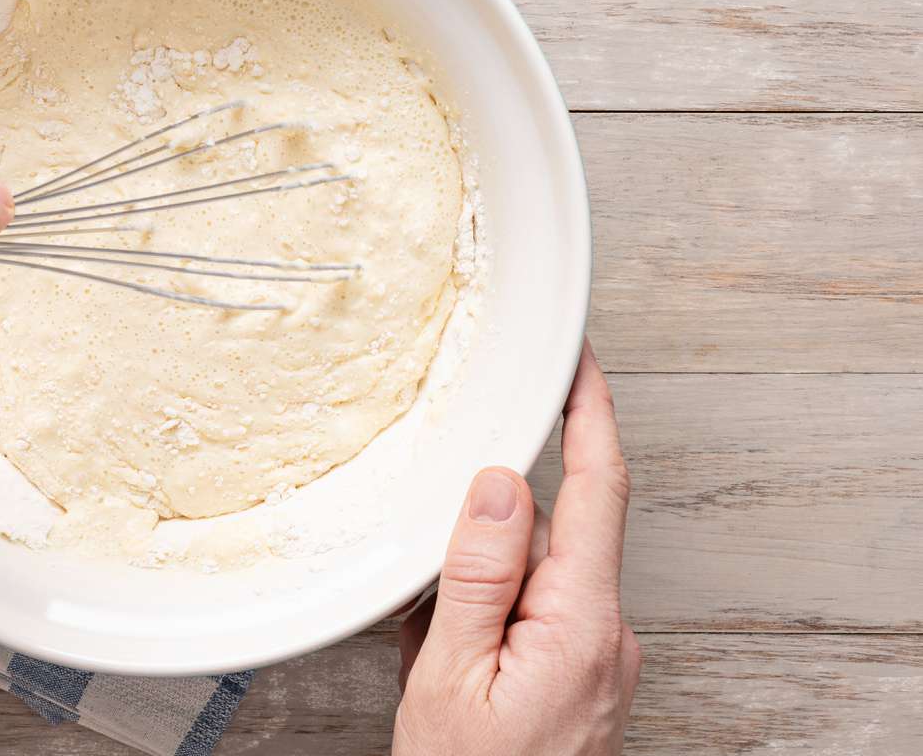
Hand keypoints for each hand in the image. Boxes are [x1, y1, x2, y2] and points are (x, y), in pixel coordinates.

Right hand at [393, 342, 638, 754]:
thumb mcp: (449, 678)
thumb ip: (479, 574)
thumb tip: (502, 481)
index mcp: (581, 624)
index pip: (598, 490)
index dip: (591, 414)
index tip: (579, 358)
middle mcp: (604, 633)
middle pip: (548, 531)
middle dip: (483, 538)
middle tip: (431, 597)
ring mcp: (597, 654)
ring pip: (531, 571)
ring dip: (477, 589)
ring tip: (435, 655)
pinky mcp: (582, 669)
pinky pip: (532, 609)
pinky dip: (486, 617)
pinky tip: (455, 664)